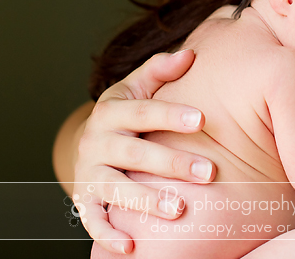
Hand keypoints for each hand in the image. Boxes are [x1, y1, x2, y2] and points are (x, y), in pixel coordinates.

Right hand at [72, 49, 216, 254]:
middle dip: (172, 163)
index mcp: (111, 111)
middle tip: (209, 172)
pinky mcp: (85, 201)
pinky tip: (131, 247)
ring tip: (179, 209)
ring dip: (146, 200)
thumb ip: (160, 71)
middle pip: (135, 152)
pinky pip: (93, 222)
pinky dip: (109, 236)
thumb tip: (190, 55)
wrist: (85, 145)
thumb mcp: (136, 88)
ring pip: (116, 188)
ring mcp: (89, 173)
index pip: (143, 111)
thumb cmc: (125, 116)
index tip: (203, 119)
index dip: (171, 114)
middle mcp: (97, 141)